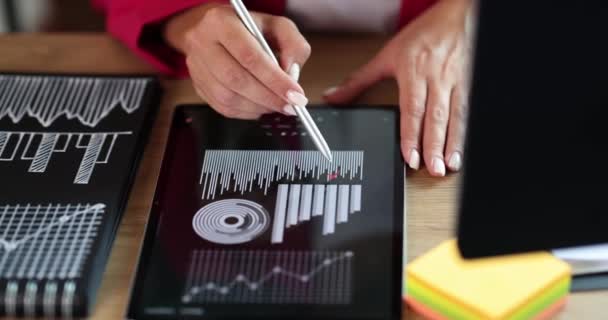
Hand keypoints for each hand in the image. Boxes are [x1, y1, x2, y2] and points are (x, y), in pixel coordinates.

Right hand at [164, 3, 311, 118]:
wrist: (218, 31)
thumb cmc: (250, 28)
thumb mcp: (278, 26)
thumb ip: (292, 45)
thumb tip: (291, 74)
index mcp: (222, 22)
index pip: (250, 56)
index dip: (275, 80)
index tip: (295, 95)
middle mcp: (203, 43)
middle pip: (236, 79)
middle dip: (268, 97)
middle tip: (290, 106)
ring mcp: (197, 66)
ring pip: (228, 97)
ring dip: (258, 106)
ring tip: (276, 105)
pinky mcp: (198, 85)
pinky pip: (222, 106)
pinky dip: (246, 112)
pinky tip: (260, 106)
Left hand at [324, 0, 472, 175]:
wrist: (455, 16)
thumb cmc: (423, 35)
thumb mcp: (387, 55)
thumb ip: (359, 80)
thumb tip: (333, 96)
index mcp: (413, 73)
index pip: (412, 109)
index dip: (411, 135)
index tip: (410, 156)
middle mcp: (436, 79)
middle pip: (435, 118)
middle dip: (434, 146)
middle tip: (432, 169)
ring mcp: (455, 82)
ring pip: (455, 117)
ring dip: (452, 143)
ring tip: (448, 165)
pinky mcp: (468, 83)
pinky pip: (468, 111)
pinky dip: (465, 132)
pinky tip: (461, 149)